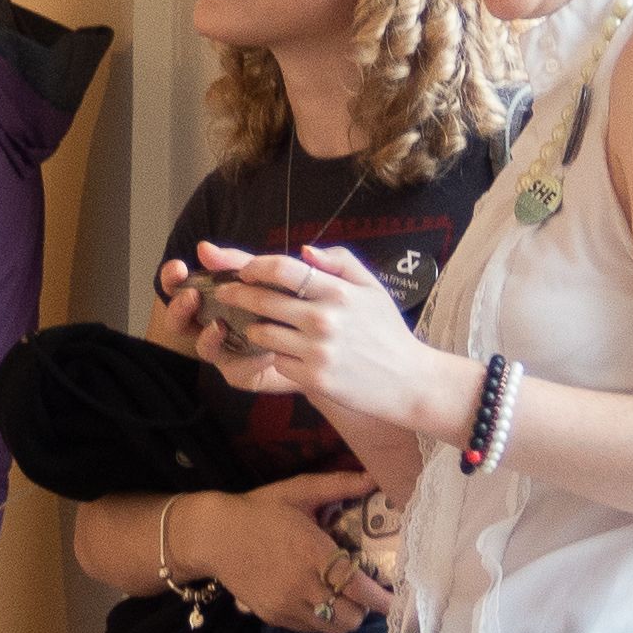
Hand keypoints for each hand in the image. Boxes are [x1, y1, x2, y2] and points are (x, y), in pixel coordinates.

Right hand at [175, 470, 396, 632]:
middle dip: (365, 608)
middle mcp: (303, 585)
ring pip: (332, 628)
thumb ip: (338, 485)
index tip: (395, 597)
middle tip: (365, 593)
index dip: (381, 599)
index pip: (358, 588)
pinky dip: (321, 621)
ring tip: (343, 599)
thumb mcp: (299, 491)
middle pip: (350, 616)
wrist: (213, 535)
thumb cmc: (259, 510)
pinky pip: (309, 629)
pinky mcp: (273, 616)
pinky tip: (319, 601)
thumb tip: (374, 477)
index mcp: (314, 553)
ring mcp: (286, 604)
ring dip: (345, 617)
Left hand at [187, 243, 451, 430]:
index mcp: (337, 292)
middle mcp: (324, 319)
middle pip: (262, 300)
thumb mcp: (373, 288)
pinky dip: (277, 357)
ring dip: (254, 328)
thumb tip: (305, 251)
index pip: (282, 269)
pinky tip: (285, 354)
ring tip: (256, 326)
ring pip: (262, 334)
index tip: (242, 270)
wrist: (408, 381)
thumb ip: (341, 262)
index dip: (254, 266)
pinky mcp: (313, 379)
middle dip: (236, 294)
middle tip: (224, 292)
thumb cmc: (387, 331)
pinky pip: (277, 362)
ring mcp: (316, 351)